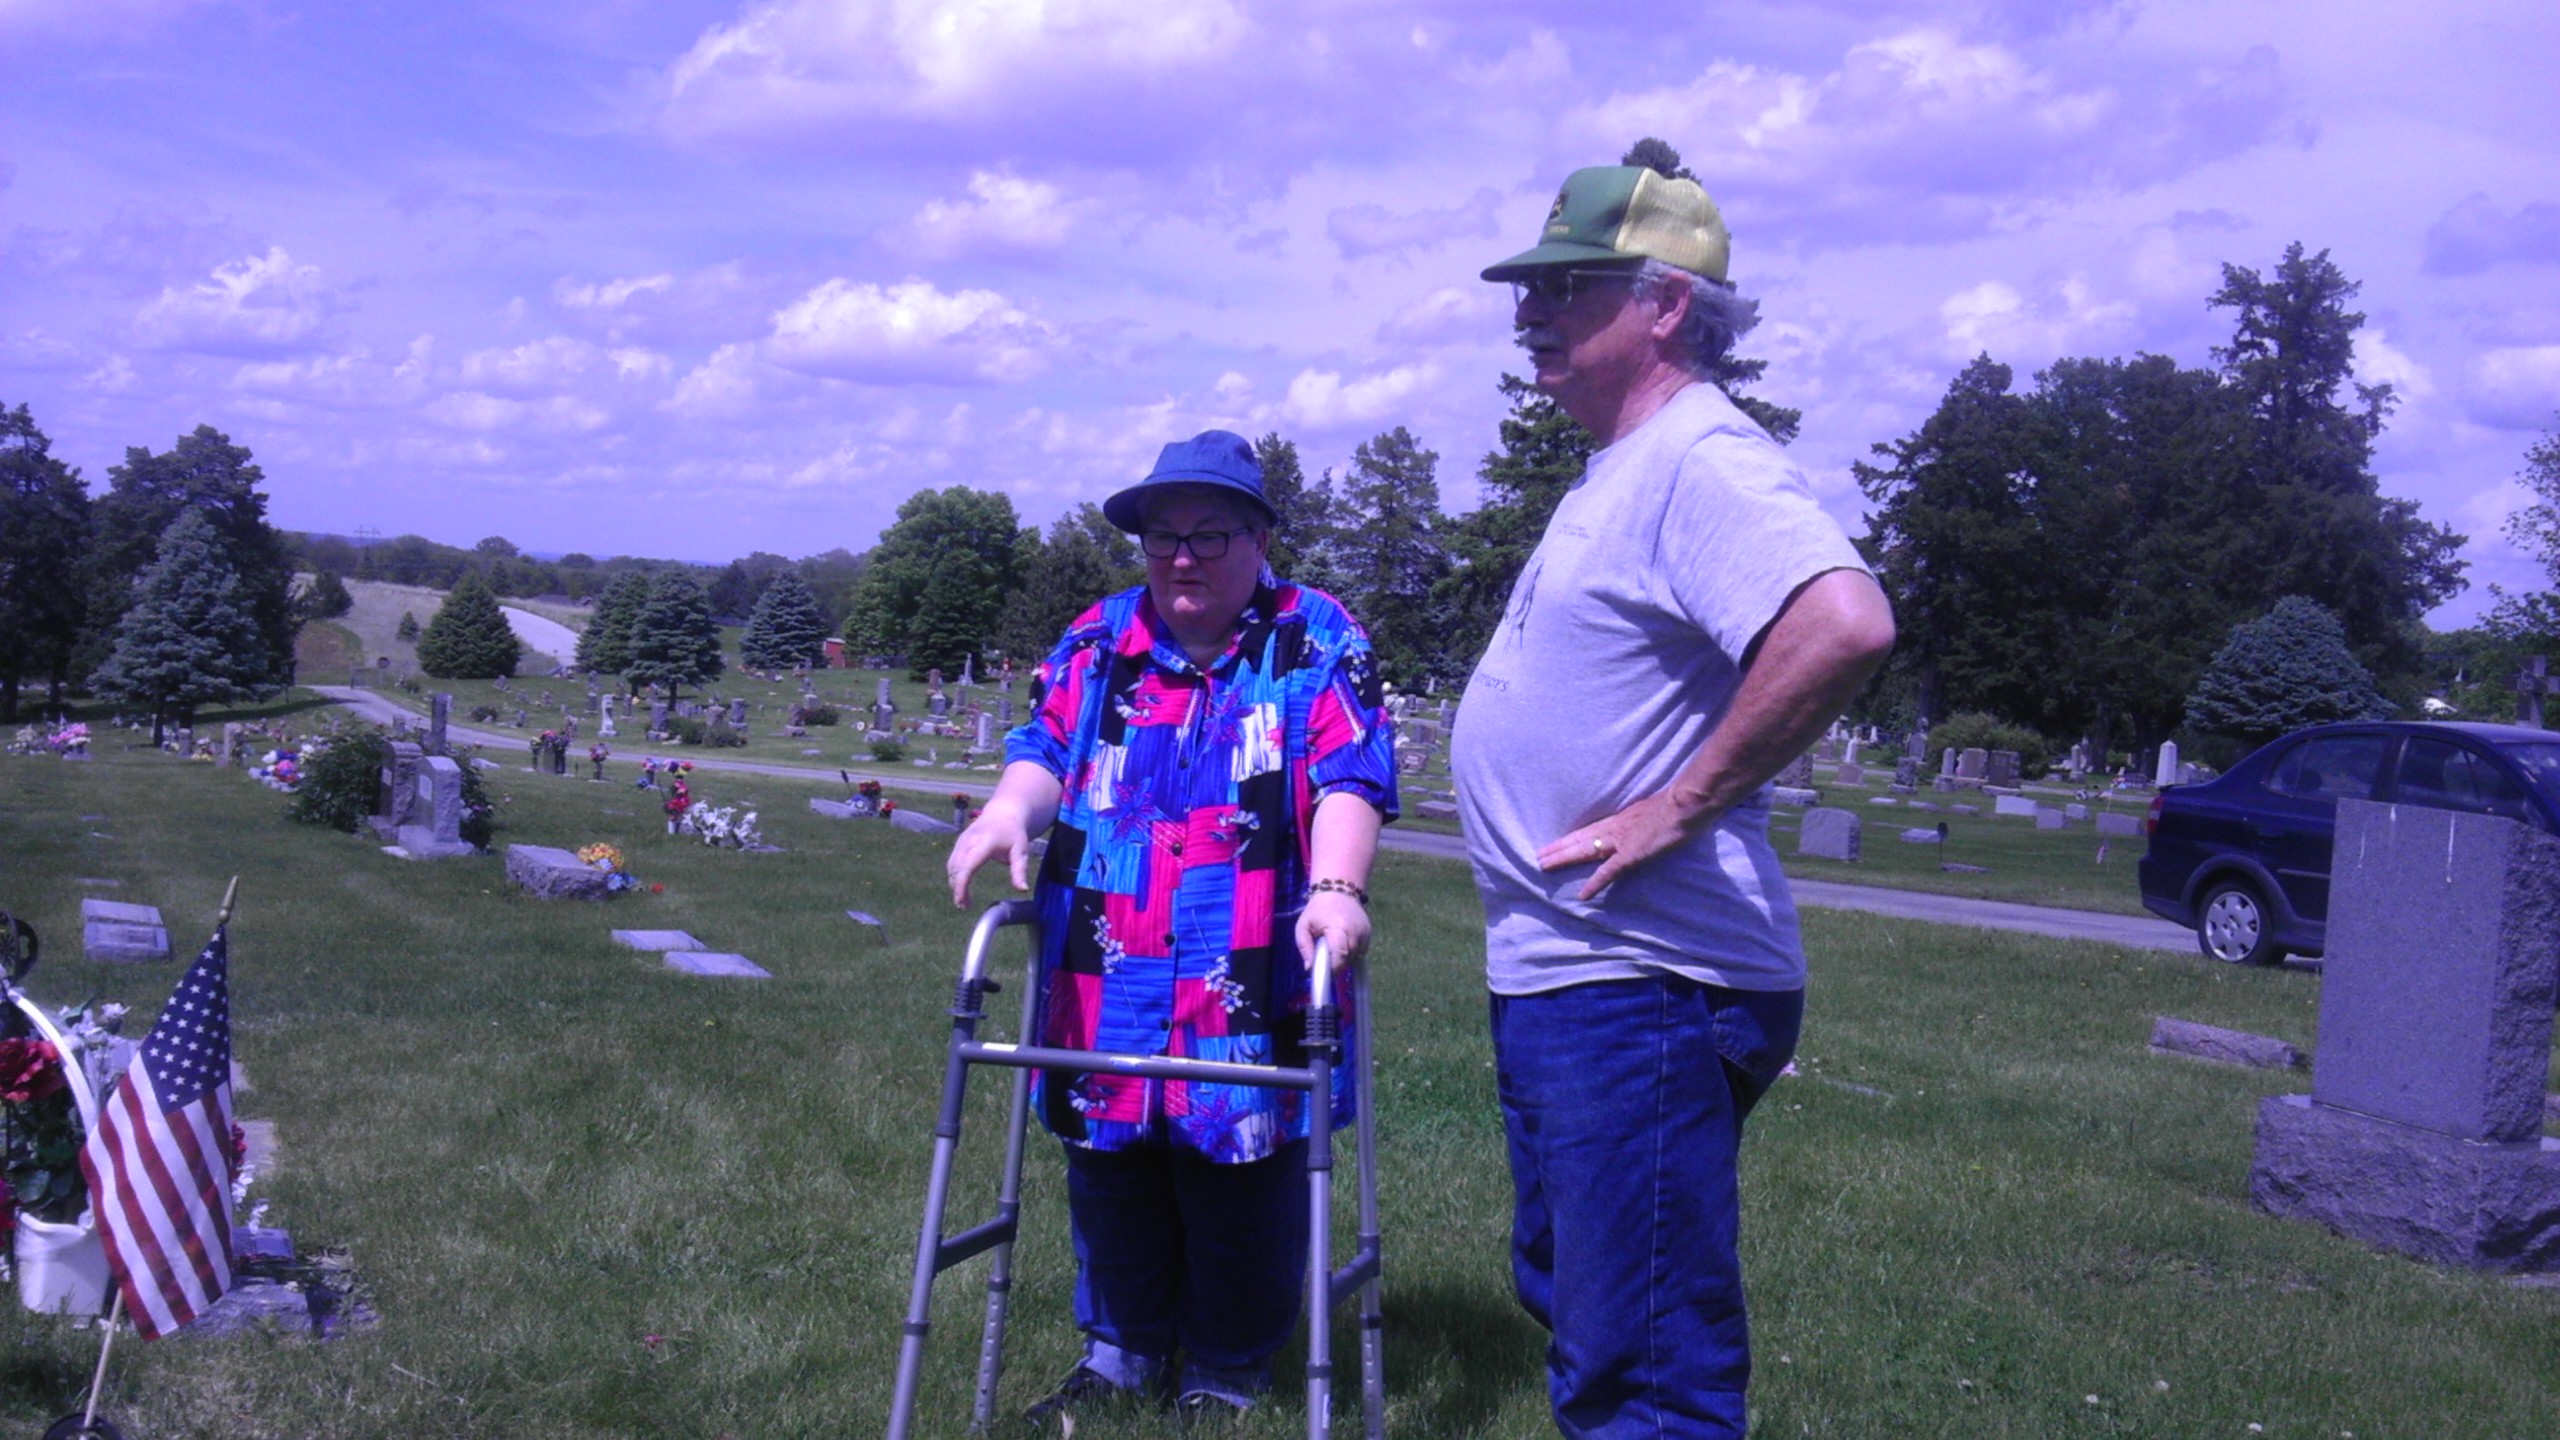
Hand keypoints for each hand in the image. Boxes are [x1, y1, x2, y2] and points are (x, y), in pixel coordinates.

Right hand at [946, 808, 1033, 908]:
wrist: (1003, 812)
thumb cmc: (1014, 833)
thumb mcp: (1021, 850)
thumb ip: (1020, 870)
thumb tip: (1023, 890)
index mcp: (984, 842)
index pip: (968, 866)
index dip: (962, 885)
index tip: (962, 901)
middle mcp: (969, 841)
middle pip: (956, 868)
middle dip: (957, 889)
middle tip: (965, 907)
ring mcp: (961, 841)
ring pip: (952, 866)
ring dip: (954, 884)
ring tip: (963, 902)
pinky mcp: (959, 843)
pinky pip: (952, 862)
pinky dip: (954, 876)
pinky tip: (961, 888)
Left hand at [1295, 889, 1369, 972]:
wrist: (1337, 890)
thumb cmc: (1317, 910)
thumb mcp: (1303, 926)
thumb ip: (1304, 947)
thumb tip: (1309, 968)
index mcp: (1338, 928)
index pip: (1340, 956)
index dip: (1334, 968)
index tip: (1325, 973)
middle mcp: (1355, 931)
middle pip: (1349, 958)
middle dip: (1338, 964)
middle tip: (1327, 960)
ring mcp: (1364, 931)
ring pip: (1356, 956)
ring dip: (1345, 958)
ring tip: (1334, 949)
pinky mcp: (1369, 931)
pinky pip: (1362, 950)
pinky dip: (1353, 952)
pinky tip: (1343, 943)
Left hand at [1534, 791, 1709, 900]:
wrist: (1686, 803)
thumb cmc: (1677, 804)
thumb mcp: (1653, 810)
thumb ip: (1644, 820)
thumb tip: (1642, 827)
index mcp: (1622, 819)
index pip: (1589, 830)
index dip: (1571, 838)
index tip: (1555, 843)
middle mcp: (1616, 828)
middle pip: (1580, 839)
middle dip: (1559, 848)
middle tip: (1538, 856)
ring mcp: (1622, 841)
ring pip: (1586, 851)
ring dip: (1564, 859)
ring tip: (1544, 866)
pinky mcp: (1631, 854)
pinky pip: (1609, 871)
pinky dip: (1595, 884)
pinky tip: (1583, 895)